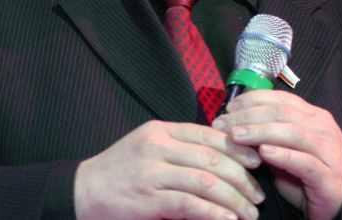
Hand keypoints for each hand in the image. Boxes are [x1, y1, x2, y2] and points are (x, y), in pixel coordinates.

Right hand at [74, 120, 265, 219]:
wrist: (83, 190)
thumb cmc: (120, 169)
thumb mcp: (148, 146)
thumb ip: (180, 147)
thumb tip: (222, 156)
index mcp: (162, 130)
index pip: (209, 135)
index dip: (238, 148)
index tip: (258, 162)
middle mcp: (158, 146)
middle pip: (212, 158)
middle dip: (242, 178)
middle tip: (258, 195)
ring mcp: (152, 172)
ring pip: (205, 182)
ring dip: (233, 199)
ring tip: (249, 213)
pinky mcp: (148, 199)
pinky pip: (189, 204)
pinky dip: (213, 213)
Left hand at [212, 90, 341, 219]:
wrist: (327, 204)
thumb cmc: (298, 173)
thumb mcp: (278, 146)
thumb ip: (263, 130)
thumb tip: (231, 117)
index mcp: (312, 114)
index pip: (280, 99)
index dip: (252, 100)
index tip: (228, 108)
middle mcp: (324, 127)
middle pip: (282, 113)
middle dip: (248, 116)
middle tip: (223, 124)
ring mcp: (330, 150)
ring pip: (292, 133)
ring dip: (259, 132)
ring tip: (236, 136)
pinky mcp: (330, 175)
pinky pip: (305, 162)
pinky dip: (283, 155)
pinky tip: (263, 153)